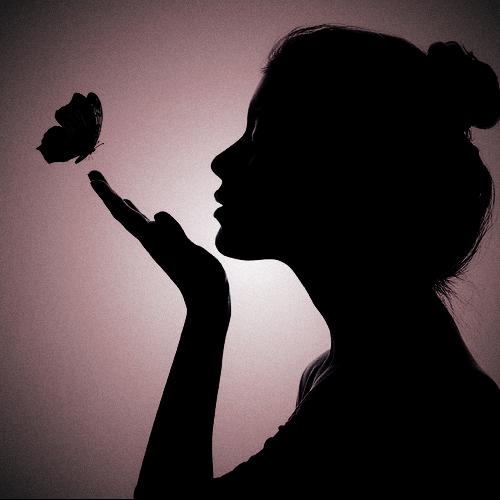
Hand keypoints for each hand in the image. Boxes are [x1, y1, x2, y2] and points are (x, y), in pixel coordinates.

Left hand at [88, 170, 229, 312]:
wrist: (207, 298)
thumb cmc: (201, 277)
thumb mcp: (188, 252)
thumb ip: (173, 233)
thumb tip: (156, 215)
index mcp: (152, 239)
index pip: (125, 214)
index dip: (109, 197)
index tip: (94, 180)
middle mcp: (151, 239)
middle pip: (124, 213)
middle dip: (109, 194)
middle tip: (93, 175)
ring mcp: (160, 243)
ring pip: (135, 220)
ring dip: (122, 203)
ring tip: (111, 191)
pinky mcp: (171, 246)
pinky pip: (151, 227)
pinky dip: (143, 216)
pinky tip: (144, 214)